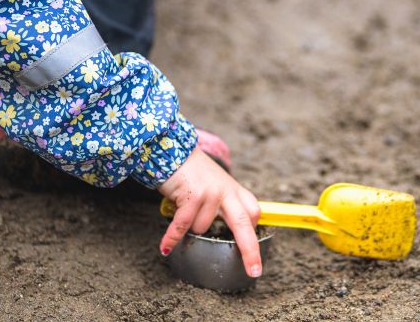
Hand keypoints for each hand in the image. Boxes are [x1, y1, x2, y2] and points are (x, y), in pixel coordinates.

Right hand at [157, 147, 262, 276]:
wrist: (172, 149)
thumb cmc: (192, 171)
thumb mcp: (215, 182)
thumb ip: (224, 201)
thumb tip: (230, 225)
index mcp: (234, 189)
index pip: (252, 212)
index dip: (252, 230)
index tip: (253, 249)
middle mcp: (226, 191)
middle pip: (243, 225)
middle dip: (250, 250)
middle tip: (254, 270)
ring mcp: (211, 193)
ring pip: (202, 228)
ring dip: (189, 224)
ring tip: (182, 207)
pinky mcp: (193, 196)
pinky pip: (183, 227)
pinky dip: (172, 238)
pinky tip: (166, 247)